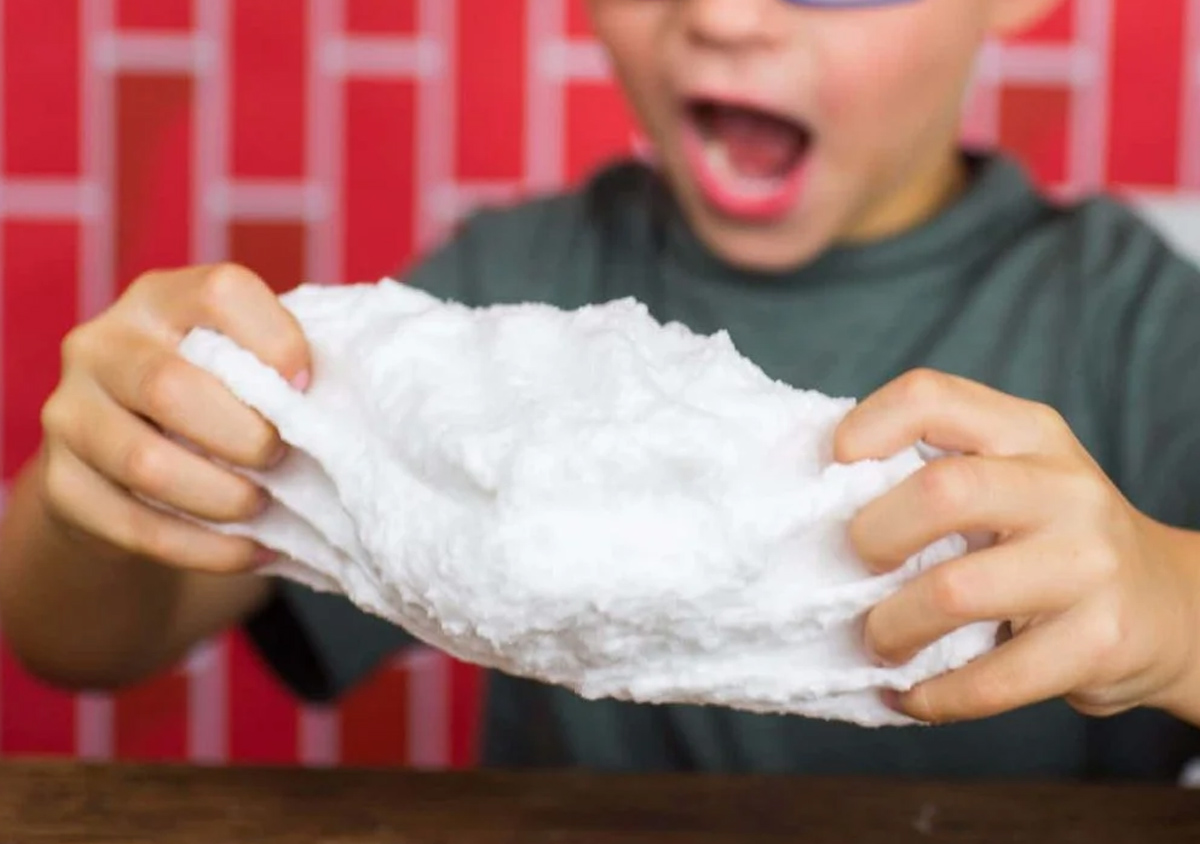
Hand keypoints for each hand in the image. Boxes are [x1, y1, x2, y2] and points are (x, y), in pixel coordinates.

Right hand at [38, 263, 309, 572]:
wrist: (122, 471)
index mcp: (160, 299)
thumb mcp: (236, 367)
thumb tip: (342, 406)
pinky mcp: (60, 485)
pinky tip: (251, 551)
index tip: (307, 386)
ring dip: (223, 496)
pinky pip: (135, 527)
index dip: (276, 340)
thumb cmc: (211, 404)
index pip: (220, 293)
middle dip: (244, 435)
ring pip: (146, 465)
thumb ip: (273, 370)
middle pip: (171, 386)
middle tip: (281, 457)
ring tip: (263, 506)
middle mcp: (100, 345)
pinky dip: (206, 548)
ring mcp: (68, 414)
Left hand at [835, 369, 1197, 723]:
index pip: (930, 396)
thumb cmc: (1049, 537)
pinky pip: (993, 679)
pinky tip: (911, 695)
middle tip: (856, 567)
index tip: (833, 469)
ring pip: (956, 591)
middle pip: (942, 491)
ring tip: (879, 641)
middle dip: (873, 536)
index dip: (865, 427)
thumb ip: (935, 467)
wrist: (1167, 604)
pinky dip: (935, 696)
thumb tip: (815, 492)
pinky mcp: (1099, 640)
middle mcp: (1063, 486)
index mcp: (1026, 431)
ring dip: (893, 627)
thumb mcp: (1011, 475)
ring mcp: (1088, 563)